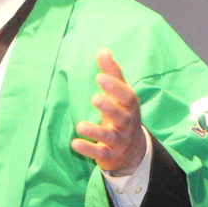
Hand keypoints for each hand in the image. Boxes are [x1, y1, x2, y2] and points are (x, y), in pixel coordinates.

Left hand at [72, 49, 146, 175]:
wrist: (133, 152)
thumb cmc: (122, 115)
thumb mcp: (120, 96)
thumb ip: (112, 74)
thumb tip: (104, 50)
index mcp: (130, 108)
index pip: (127, 97)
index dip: (115, 87)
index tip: (100, 77)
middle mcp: (127, 125)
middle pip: (122, 117)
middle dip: (109, 108)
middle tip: (94, 98)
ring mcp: (119, 141)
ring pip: (110, 137)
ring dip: (95, 131)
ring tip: (80, 126)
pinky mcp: (109, 155)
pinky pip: (100, 153)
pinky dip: (88, 149)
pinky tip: (74, 143)